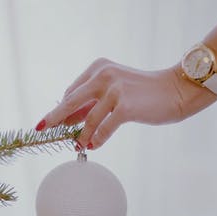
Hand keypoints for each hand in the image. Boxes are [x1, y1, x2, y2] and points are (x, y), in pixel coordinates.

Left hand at [35, 58, 216, 149]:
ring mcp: (114, 89)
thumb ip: (92, 102)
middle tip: (41, 128)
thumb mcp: (114, 91)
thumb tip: (69, 121)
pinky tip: (94, 145)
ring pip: (87, 118)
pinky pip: (103, 128)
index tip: (54, 122)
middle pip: (70, 101)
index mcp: (98, 68)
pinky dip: (97, 139)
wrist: (176, 90)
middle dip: (55, 117)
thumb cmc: (143, 93)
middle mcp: (103, 75)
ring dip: (81, 135)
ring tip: (78, 145)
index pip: (73, 91)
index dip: (62, 110)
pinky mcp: (125, 106)